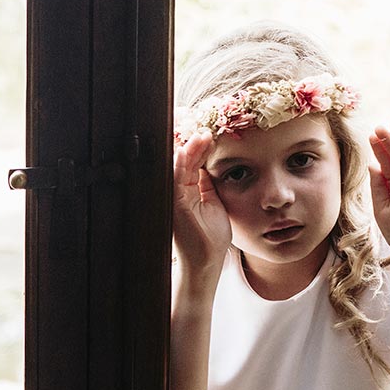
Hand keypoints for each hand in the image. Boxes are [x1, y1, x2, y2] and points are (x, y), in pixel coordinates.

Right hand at [173, 129, 231, 273]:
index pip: (192, 163)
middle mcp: (178, 191)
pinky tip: (195, 145)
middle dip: (195, 142)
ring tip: (204, 133)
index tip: (212, 133)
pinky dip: (185, 158)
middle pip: (184, 159)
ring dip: (191, 146)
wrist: (206, 261)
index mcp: (188, 191)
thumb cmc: (210, 238)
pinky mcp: (174, 201)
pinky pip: (177, 174)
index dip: (200, 147)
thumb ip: (210, 184)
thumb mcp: (215, 203)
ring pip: (179, 163)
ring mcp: (174, 196)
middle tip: (208, 127)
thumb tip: (213, 163)